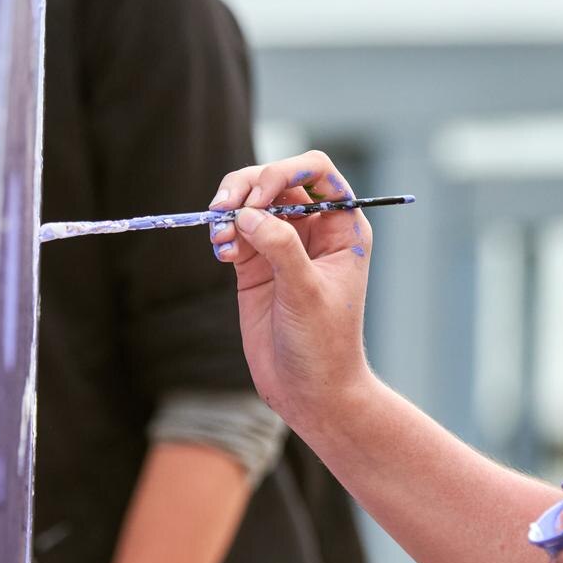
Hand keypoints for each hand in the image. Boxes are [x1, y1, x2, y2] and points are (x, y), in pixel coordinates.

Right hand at [206, 151, 374, 430]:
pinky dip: (222, 233)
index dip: (285, 171)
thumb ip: (281, 246)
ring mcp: (282, 245)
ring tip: (219, 234)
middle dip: (247, 186)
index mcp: (343, 226)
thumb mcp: (306, 292)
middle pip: (277, 179)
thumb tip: (247, 213)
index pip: (316, 171)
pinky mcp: (255, 265)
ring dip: (229, 209)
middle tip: (225, 209)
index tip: (259, 197)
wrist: (309, 391)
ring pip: (250, 202)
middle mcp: (313, 229)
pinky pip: (234, 231)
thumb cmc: (323, 344)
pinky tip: (221, 252)